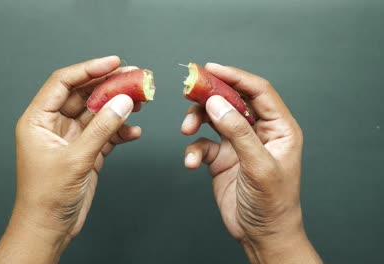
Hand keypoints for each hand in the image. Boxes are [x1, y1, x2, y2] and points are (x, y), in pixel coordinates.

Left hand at [0, 56, 141, 262]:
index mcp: (38, 120)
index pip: (63, 82)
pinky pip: (105, 134)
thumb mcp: (75, 159)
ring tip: (141, 100)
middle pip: (84, 95)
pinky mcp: (85, 152)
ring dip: (118, 107)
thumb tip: (123, 102)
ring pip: (97, 113)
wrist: (49, 228)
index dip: (88, 69)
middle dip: (109, 86)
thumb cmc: (47, 197)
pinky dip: (120, 132)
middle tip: (135, 77)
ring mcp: (71, 138)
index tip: (113, 62)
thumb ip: (101, 129)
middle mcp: (54, 125)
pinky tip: (134, 132)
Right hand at [181, 63, 320, 262]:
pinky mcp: (222, 157)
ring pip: (213, 118)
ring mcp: (238, 143)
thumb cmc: (272, 204)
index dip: (235, 76)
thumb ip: (238, 133)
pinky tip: (192, 163)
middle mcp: (258, 131)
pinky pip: (203, 143)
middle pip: (231, 100)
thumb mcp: (258, 166)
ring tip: (186, 130)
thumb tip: (215, 104)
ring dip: (197, 120)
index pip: (258, 91)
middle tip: (187, 90)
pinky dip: (194, 150)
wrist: (260, 234)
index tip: (210, 68)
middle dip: (209, 96)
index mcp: (279, 128)